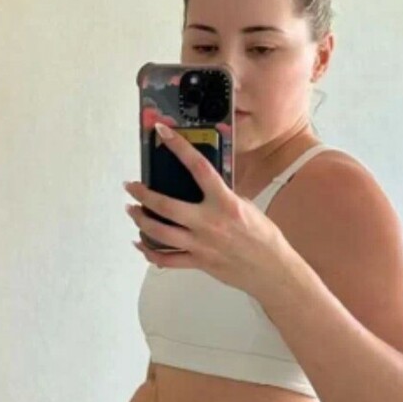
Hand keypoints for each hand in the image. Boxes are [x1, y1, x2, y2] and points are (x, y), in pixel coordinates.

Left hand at [124, 122, 288, 295]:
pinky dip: (149, 253)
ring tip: (131, 210)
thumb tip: (204, 187)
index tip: (162, 132)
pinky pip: (166, 259)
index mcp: (225, 203)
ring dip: (140, 220)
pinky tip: (140, 244)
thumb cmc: (263, 236)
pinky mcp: (198, 262)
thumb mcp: (246, 206)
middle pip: (166, 206)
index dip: (178, 147)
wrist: (271, 269)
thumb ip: (223, 196)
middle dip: (143, 194)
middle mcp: (209, 222)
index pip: (198, 168)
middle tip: (130, 186)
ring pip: (159, 233)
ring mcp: (201, 244)